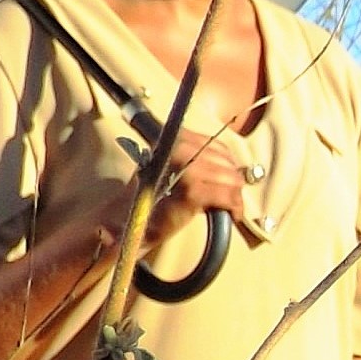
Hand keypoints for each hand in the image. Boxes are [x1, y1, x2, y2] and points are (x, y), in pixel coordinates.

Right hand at [141, 128, 248, 246]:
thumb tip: (228, 161)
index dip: (227, 162)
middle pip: (226, 162)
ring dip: (235, 196)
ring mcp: (187, 169)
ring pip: (230, 179)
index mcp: (174, 137)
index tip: (230, 176)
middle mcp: (180, 148)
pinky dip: (234, 207)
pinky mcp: (193, 192)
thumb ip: (191, 156)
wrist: (125, 221)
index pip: (215, 144)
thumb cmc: (150, 196)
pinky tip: (232, 214)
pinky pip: (227, 196)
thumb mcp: (166, 165)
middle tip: (231, 197)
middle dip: (233, 181)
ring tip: (231, 207)